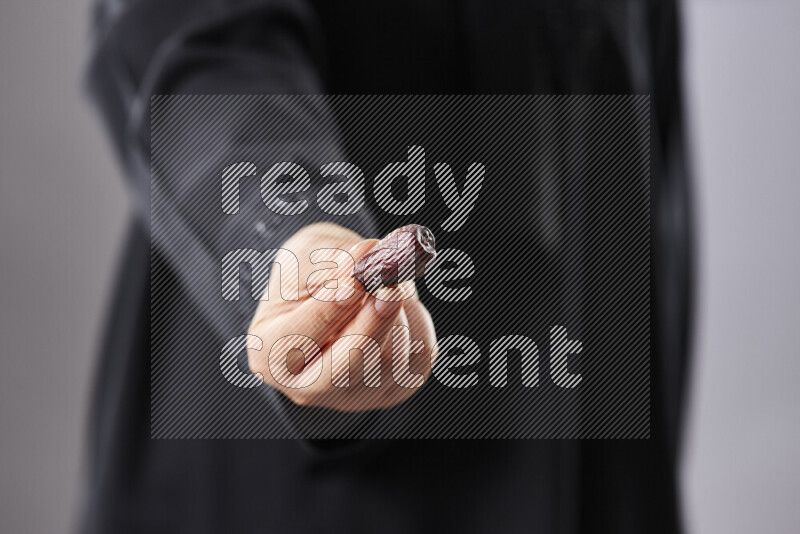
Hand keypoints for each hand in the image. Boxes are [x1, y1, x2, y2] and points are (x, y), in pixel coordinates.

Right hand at [247, 222, 436, 410]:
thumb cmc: (309, 273)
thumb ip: (336, 262)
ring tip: (389, 280)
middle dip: (372, 324)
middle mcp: (307, 386)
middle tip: (390, 286)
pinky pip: (417, 360)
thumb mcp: (310, 257)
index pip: (298, 338)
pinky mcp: (391, 391)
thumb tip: (368, 256)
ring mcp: (351, 395)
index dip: (330, 310)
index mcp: (270, 353)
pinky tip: (403, 303)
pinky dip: (417, 324)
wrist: (329, 286)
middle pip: (344, 370)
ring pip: (388, 363)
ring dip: (399, 314)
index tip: (355, 281)